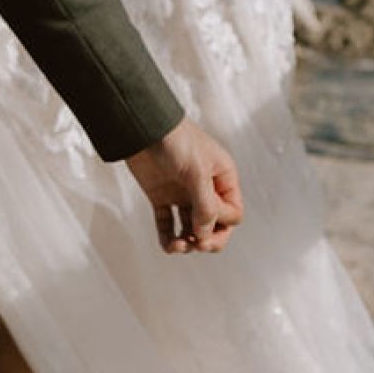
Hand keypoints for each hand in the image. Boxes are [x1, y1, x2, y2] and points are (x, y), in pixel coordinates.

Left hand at [123, 117, 243, 253]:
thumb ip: (205, 205)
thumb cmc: (175, 141)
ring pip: (191, 228)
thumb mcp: (197, 172)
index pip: (232, 213)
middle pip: (215, 225)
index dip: (221, 222)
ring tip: (176, 246)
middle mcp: (205, 188)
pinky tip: (167, 245)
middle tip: (197, 245)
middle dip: (207, 239)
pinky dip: (168, 237)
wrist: (141, 126)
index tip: (203, 216)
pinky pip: (168, 223)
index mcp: (222, 178)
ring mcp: (183, 193)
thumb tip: (205, 237)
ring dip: (187, 242)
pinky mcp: (161, 196)